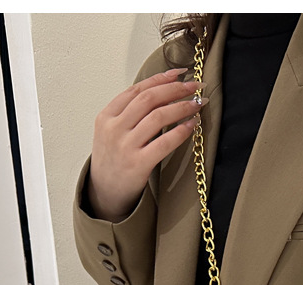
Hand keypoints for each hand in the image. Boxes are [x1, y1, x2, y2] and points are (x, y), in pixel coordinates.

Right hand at [87, 68, 208, 221]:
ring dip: (182, 107)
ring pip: (158, 117)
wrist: (104, 194)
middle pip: (150, 99)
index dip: (161, 79)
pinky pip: (164, 142)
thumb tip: (163, 93)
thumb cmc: (113, 161)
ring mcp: (126, 146)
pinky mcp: (138, 164)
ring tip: (198, 103)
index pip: (137, 90)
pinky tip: (193, 125)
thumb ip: (130, 114)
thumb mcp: (111, 132)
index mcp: (107, 116)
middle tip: (196, 86)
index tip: (180, 73)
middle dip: (176, 89)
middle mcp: (114, 128)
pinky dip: (181, 131)